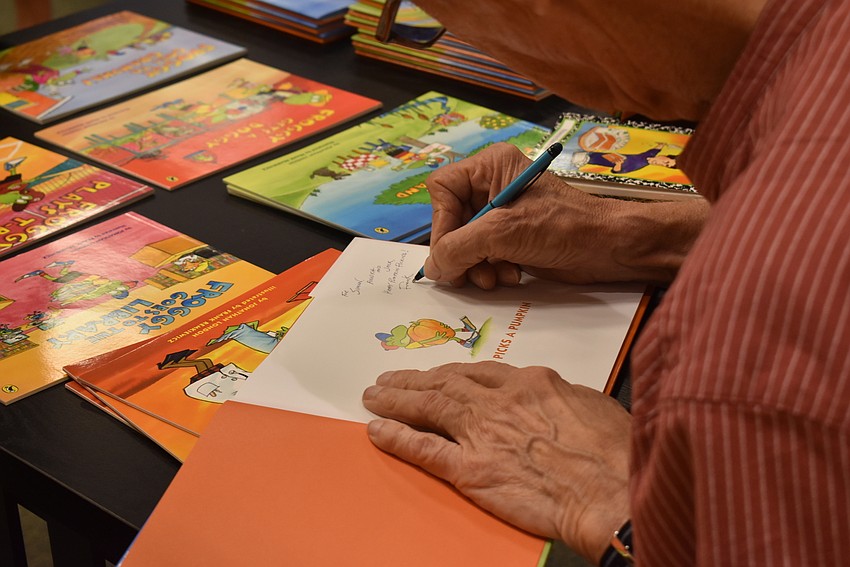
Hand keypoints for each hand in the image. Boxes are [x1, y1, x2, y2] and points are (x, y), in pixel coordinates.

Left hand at [362, 361, 630, 563]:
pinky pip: (423, 449)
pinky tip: (377, 431)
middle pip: (445, 383)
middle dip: (413, 381)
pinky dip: (396, 437)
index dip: (449, 371)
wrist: (612, 492)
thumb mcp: (593, 405)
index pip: (477, 371)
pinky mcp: (471, 470)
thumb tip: (554, 398)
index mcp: (530, 382)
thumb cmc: (616, 453)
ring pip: (428, 407)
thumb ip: (562, 396)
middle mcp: (499, 401)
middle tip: (389, 380)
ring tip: (375, 397)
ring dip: (397, 400)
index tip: (434, 373)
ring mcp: (481, 433)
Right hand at [424, 143, 707, 288]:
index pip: (442, 191)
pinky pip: (483, 256)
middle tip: (472, 274)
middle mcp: (492, 186)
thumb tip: (433, 269)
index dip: (442, 224)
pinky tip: (511, 276)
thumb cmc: (562, 227)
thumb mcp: (503, 233)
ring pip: (465, 244)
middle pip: (451, 222)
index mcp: (490, 167)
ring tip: (497, 277)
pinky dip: (491, 270)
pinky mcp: (512, 238)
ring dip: (477, 266)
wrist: (609, 248)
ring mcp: (502, 213)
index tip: (451, 252)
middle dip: (463, 252)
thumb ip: (459, 248)